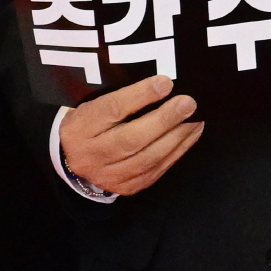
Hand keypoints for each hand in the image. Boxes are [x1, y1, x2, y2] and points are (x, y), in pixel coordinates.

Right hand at [59, 75, 202, 194]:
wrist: (76, 157)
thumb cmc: (93, 121)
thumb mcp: (97, 103)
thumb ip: (125, 96)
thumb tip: (164, 84)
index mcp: (80, 127)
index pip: (112, 110)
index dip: (141, 96)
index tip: (166, 83)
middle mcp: (90, 155)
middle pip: (130, 139)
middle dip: (164, 120)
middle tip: (188, 103)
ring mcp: (107, 176)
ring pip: (146, 159)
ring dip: (177, 137)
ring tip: (195, 118)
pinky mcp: (126, 187)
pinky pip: (155, 170)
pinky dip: (178, 151)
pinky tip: (191, 133)